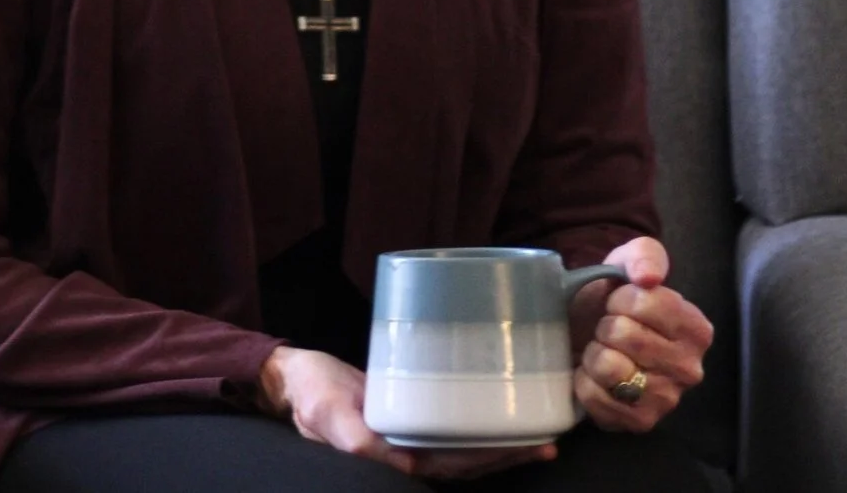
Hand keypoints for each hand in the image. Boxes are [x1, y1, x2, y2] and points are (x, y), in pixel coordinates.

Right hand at [257, 345, 558, 480]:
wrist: (296, 378)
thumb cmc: (311, 396)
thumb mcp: (327, 415)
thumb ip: (353, 437)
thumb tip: (393, 460)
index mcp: (396, 461)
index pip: (455, 468)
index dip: (492, 461)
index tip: (528, 448)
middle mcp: (410, 453)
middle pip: (469, 460)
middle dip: (508, 453)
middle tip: (550, 439)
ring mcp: (411, 434)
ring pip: (464, 444)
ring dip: (499, 439)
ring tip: (538, 426)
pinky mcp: (409, 411)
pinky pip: (449, 421)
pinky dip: (475, 417)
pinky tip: (495, 403)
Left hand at [571, 237, 713, 432]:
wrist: (585, 331)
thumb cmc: (611, 298)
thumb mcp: (627, 262)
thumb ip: (644, 256)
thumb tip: (648, 276)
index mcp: (696, 328)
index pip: (645, 301)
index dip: (618, 297)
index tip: (617, 302)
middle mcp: (690, 370)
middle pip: (625, 334)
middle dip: (605, 325)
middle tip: (608, 328)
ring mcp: (666, 400)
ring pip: (610, 367)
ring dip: (594, 353)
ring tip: (602, 350)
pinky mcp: (638, 423)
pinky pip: (595, 397)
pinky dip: (585, 381)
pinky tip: (595, 376)